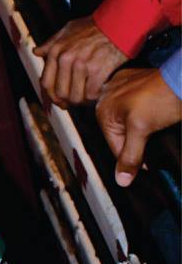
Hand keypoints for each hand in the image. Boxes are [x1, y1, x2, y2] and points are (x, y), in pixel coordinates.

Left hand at [36, 17, 126, 107]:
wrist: (118, 23)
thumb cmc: (94, 26)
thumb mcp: (67, 30)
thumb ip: (51, 43)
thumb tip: (37, 51)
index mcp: (56, 50)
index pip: (46, 82)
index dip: (51, 96)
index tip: (58, 100)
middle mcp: (66, 58)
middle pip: (60, 93)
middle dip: (67, 101)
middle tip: (74, 101)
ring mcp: (81, 65)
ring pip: (75, 96)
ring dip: (81, 101)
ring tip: (86, 97)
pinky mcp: (97, 70)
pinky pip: (91, 94)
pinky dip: (94, 97)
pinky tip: (97, 93)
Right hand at [96, 66, 181, 185]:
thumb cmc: (161, 98)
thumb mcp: (142, 131)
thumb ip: (130, 156)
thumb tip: (121, 180)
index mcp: (103, 109)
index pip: (114, 145)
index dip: (132, 156)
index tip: (146, 164)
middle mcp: (107, 97)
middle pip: (120, 133)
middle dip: (136, 141)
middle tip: (153, 141)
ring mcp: (122, 88)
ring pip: (128, 120)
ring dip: (141, 127)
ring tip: (156, 125)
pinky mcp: (135, 83)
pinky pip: (135, 106)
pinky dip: (145, 113)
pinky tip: (156, 113)